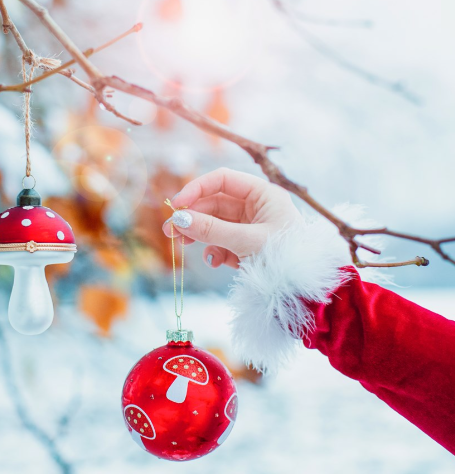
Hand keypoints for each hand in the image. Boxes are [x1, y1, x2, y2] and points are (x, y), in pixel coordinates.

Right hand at [163, 167, 301, 268]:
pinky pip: (223, 243)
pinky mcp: (247, 247)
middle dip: (192, 216)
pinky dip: (215, 251)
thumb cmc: (285, 261)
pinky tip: (216, 262)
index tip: (176, 205)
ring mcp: (251, 228)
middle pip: (214, 203)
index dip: (197, 189)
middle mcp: (257, 207)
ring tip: (181, 245)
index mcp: (264, 195)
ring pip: (215, 224)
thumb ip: (211, 229)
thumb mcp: (246, 242)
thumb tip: (178, 218)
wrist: (304, 294)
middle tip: (170, 230)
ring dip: (199, 234)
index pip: (223, 180)